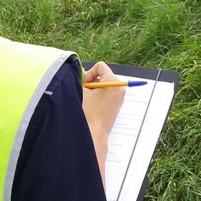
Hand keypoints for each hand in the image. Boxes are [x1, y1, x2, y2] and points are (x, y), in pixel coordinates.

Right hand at [82, 61, 124, 179]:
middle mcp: (119, 89)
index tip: (84, 85)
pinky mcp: (115, 105)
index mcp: (113, 82)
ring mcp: (119, 98)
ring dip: (93, 90)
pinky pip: (106, 94)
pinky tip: (90, 105)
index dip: (89, 73)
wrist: (94, 134)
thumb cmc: (88, 113)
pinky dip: (97, 96)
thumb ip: (81, 79)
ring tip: (87, 100)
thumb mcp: (82, 92)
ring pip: (103, 85)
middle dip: (91, 82)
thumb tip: (80, 71)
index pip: (100, 67)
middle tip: (84, 92)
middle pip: (102, 75)